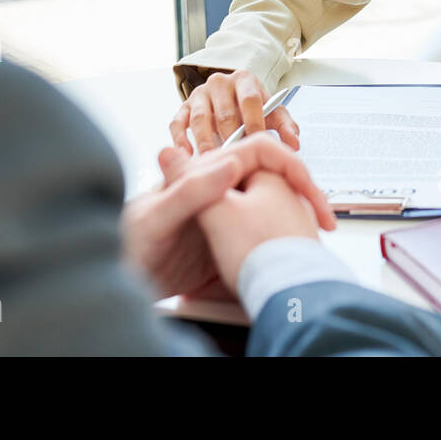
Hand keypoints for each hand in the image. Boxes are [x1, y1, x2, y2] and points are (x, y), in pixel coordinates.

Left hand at [122, 134, 335, 298]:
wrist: (114, 287)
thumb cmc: (125, 249)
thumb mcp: (155, 220)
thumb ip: (187, 190)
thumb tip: (230, 162)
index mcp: (203, 173)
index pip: (259, 153)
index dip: (290, 166)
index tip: (311, 191)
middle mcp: (216, 187)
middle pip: (274, 176)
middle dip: (306, 192)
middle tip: (325, 219)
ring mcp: (224, 213)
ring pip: (273, 202)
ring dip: (299, 214)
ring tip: (317, 236)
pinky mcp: (225, 239)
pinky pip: (263, 231)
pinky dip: (284, 238)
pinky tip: (292, 251)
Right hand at [169, 69, 300, 153]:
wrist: (231, 97)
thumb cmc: (254, 109)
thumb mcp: (272, 113)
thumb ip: (286, 126)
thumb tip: (294, 144)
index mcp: (245, 80)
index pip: (250, 100)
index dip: (254, 123)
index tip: (256, 145)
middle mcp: (220, 82)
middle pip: (225, 112)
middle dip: (230, 138)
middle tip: (234, 159)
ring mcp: (199, 94)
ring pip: (200, 118)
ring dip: (206, 142)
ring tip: (212, 162)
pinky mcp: (183, 107)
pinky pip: (177, 123)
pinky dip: (180, 139)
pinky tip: (186, 155)